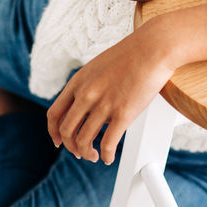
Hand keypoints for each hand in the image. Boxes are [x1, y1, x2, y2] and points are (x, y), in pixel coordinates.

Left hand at [46, 18, 175, 163]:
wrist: (152, 48)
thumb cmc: (130, 55)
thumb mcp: (97, 66)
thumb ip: (87, 84)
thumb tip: (85, 103)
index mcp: (78, 82)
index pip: (54, 114)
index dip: (54, 132)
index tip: (59, 141)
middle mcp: (86, 94)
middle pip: (67, 131)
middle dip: (71, 147)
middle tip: (79, 152)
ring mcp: (103, 105)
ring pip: (84, 141)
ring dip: (87, 154)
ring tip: (94, 156)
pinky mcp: (123, 114)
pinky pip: (108, 144)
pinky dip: (106, 156)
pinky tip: (109, 157)